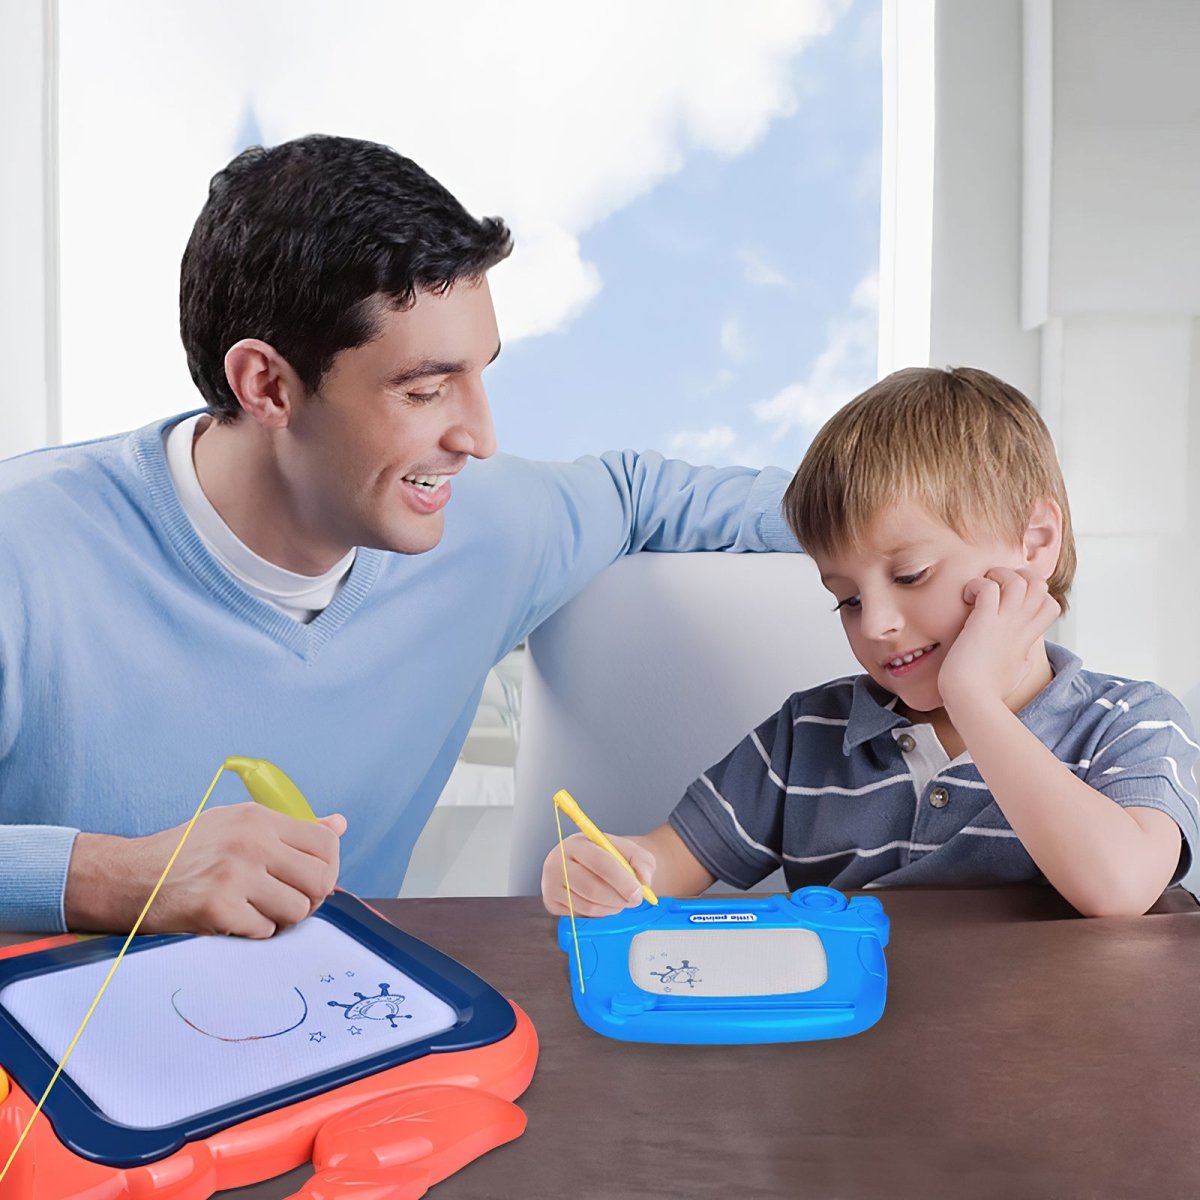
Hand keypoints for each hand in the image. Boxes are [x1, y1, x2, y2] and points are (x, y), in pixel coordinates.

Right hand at [65, 802, 346, 936]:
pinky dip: (254, 932)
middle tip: (288, 901)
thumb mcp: (237, 824)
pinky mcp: (218, 908)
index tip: (310, 880)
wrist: (131, 877)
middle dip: (311, 898)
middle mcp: (251, 842)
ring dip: (282, 918)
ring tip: (257, 910)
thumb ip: (290, 828)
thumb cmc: (189, 852)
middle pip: (321, 880)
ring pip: (298, 910)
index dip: (328, 867)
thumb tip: (339, 825)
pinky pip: (265, 931)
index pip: (326, 844)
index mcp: (259, 818)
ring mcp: (235, 875)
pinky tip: (234, 920)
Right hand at [540, 832, 654, 916]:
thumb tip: (643, 880)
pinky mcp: (551, 903)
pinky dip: (598, 915)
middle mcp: (558, 861)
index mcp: (577, 843)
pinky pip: (580, 917)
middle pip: (592, 888)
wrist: (594, 866)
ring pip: (588, 906)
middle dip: (618, 898)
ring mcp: (551, 884)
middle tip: (635, 901)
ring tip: (620, 901)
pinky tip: (603, 904)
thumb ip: (642, 862)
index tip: (638, 892)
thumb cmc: (613, 859)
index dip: (621, 880)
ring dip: (611, 908)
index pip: (600, 862)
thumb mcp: (631, 852)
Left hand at [938, 566, 1059, 712]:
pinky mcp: (983, 622)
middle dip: (1019, 575)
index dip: (1034, 593)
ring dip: (998, 575)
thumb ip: (1022, 660)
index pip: (1051, 604)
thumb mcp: (1015, 673)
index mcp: (1026, 638)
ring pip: (1020, 580)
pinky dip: (977, 585)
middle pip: (1040, 585)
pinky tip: (966, 596)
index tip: (1009, 599)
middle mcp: (1020, 627)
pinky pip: (988, 587)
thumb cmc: (987, 691)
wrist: (971, 700)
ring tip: (980, 590)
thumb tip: (1025, 659)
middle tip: (994, 586)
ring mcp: (1004, 623)